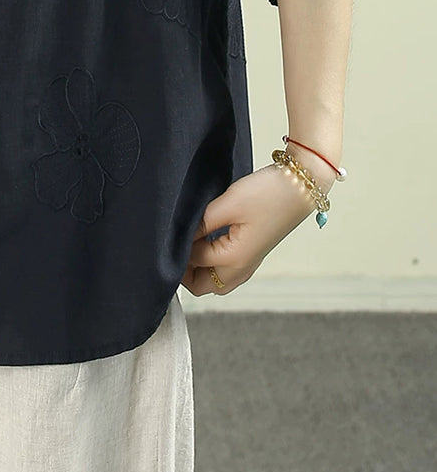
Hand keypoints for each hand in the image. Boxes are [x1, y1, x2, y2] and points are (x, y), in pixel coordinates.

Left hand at [180, 163, 320, 296]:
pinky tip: (206, 239)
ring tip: (191, 239)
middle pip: (201, 286)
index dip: (176, 247)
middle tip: (177, 241)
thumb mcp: (227, 204)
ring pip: (214, 281)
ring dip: (198, 267)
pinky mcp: (253, 254)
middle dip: (185, 271)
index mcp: (234, 260)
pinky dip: (212, 262)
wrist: (301, 186)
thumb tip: (179, 237)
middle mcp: (242, 269)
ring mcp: (249, 264)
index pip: (191, 263)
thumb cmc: (268, 194)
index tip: (170, 230)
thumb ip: (200, 224)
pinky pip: (226, 271)